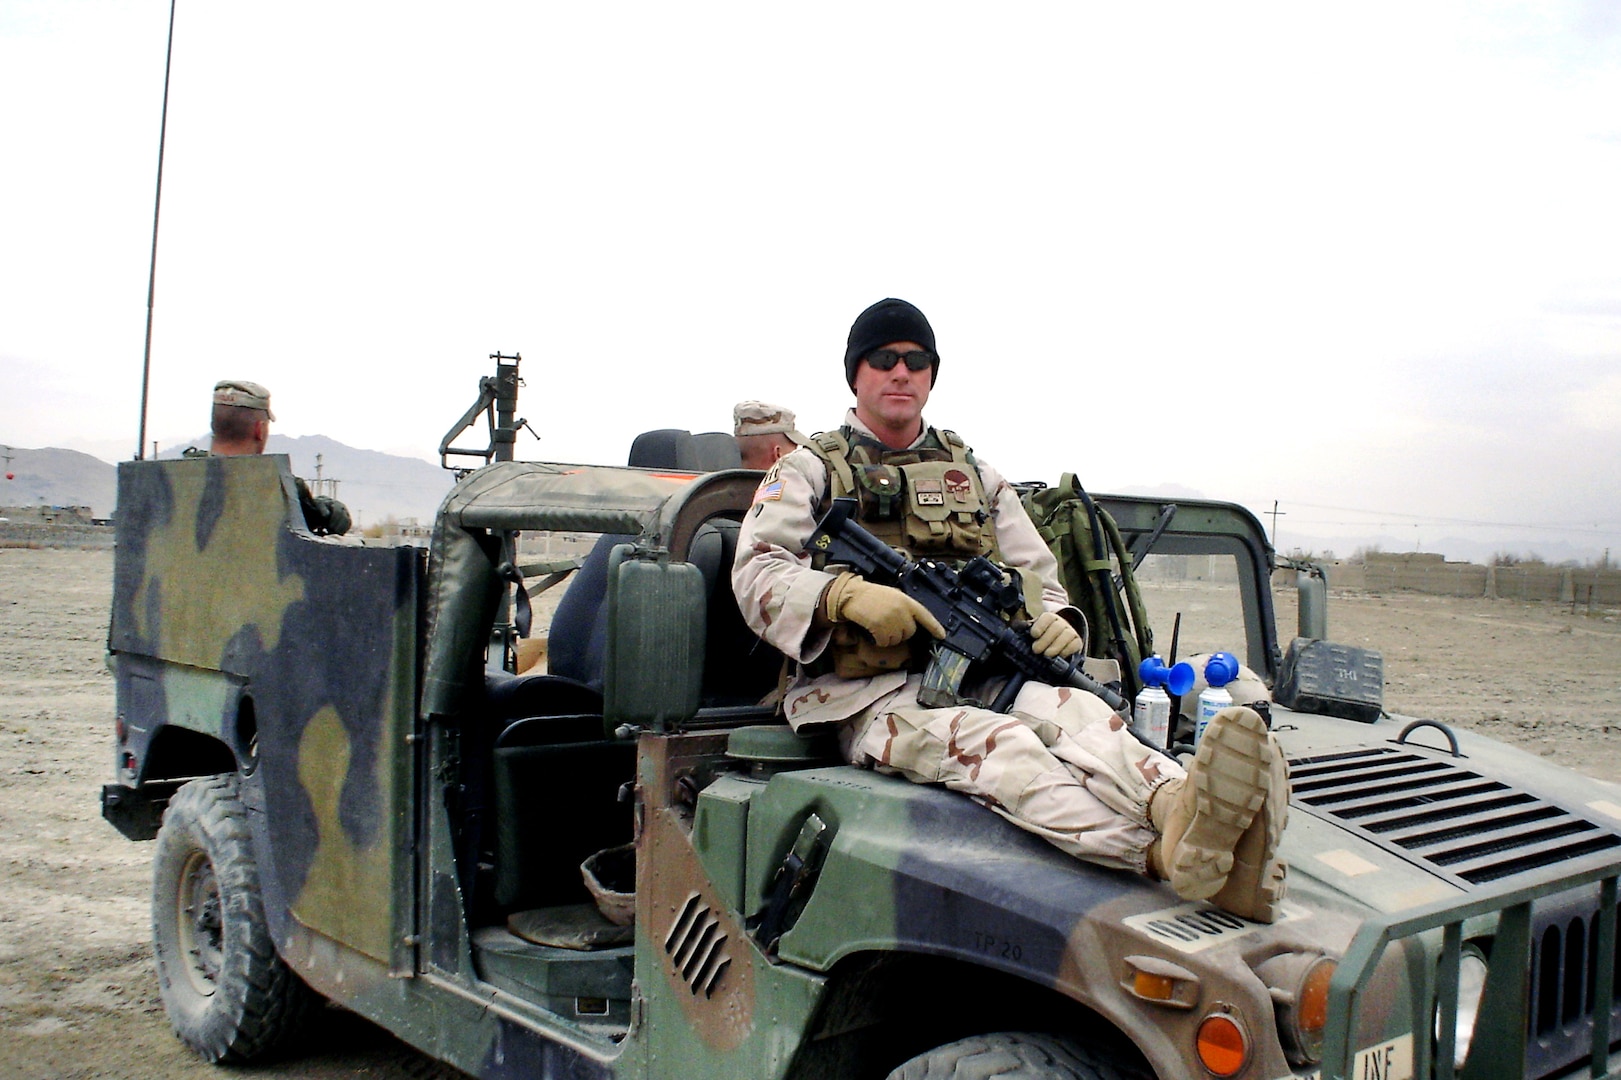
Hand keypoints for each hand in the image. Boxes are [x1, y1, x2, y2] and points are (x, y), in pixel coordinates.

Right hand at [822, 573, 945, 647]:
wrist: (853, 595)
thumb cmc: (872, 596)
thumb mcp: (893, 596)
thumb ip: (904, 607)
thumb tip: (911, 623)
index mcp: (907, 601)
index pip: (925, 615)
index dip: (935, 627)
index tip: (942, 636)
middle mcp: (902, 610)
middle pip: (910, 632)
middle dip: (900, 633)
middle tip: (887, 623)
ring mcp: (892, 619)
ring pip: (897, 640)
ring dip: (888, 637)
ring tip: (878, 625)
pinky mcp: (880, 627)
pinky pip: (885, 643)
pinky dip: (878, 641)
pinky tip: (873, 630)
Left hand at [1030, 611, 1081, 658]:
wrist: (1058, 640)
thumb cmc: (1042, 637)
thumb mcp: (1033, 632)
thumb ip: (1025, 630)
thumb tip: (1016, 629)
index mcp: (1049, 618)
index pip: (1047, 618)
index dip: (1040, 626)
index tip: (1033, 635)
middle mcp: (1061, 622)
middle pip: (1056, 627)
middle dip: (1045, 640)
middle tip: (1036, 650)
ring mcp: (1071, 631)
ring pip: (1067, 635)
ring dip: (1056, 646)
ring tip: (1047, 655)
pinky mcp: (1077, 642)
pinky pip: (1075, 644)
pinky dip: (1067, 651)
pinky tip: (1059, 656)